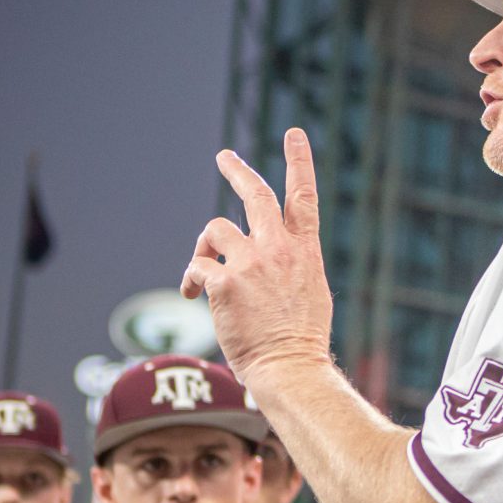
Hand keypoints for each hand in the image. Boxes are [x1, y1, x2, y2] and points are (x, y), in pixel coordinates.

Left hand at [182, 129, 333, 389]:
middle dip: (238, 170)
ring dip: (205, 246)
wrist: (289, 367)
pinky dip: (192, 279)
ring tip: (203, 268)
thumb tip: (270, 257)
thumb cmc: (300, 339)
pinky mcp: (223, 282)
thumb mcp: (310, 291)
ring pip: (215, 230)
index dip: (300, 162)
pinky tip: (194, 295)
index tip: (295, 135)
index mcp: (305, 251)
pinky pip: (197, 266)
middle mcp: (279, 250)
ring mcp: (251, 263)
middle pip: (255, 195)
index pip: (304, 197)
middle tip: (225, 156)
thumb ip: (290, 264)